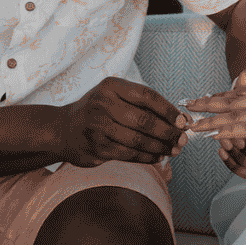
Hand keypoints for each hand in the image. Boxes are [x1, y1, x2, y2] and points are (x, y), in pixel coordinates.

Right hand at [57, 77, 186, 166]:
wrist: (63, 129)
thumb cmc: (97, 112)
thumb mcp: (114, 98)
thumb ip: (143, 106)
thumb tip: (179, 120)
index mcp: (111, 87)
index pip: (147, 96)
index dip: (169, 110)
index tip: (183, 121)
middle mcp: (102, 104)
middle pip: (144, 120)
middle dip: (168, 132)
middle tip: (183, 140)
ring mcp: (98, 126)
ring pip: (138, 140)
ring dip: (160, 147)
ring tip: (173, 150)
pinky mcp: (97, 147)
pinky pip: (128, 153)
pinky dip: (147, 157)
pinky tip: (157, 157)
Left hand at [184, 72, 245, 148]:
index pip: (242, 92)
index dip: (223, 95)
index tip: (206, 96)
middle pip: (230, 99)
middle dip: (207, 102)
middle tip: (186, 104)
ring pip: (230, 114)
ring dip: (208, 120)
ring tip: (189, 124)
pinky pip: (243, 129)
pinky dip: (224, 131)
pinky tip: (210, 135)